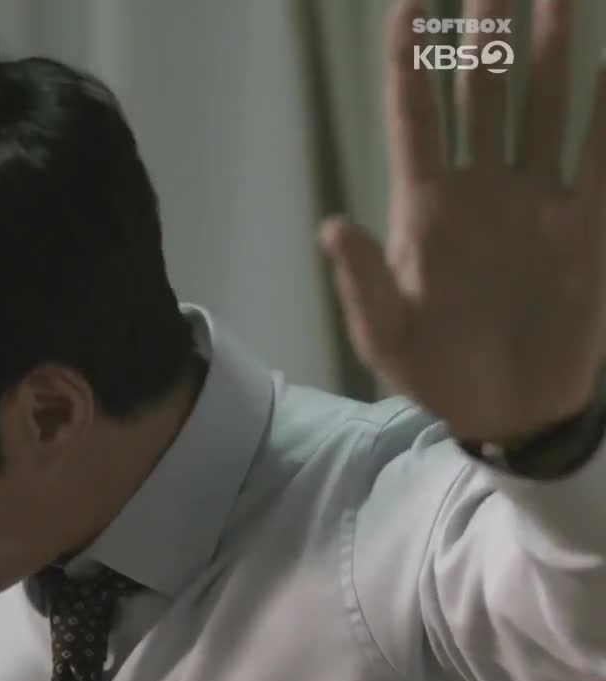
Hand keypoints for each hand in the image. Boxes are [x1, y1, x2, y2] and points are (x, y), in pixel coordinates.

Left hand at [321, 0, 605, 442]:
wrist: (509, 411)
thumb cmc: (436, 373)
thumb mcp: (386, 336)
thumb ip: (363, 282)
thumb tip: (331, 225)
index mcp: (426, 207)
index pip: (415, 118)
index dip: (410, 64)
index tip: (406, 5)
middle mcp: (482, 189)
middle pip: (483, 95)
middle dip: (486, 37)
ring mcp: (536, 202)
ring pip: (544, 109)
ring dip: (552, 53)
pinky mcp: (585, 227)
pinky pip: (603, 160)